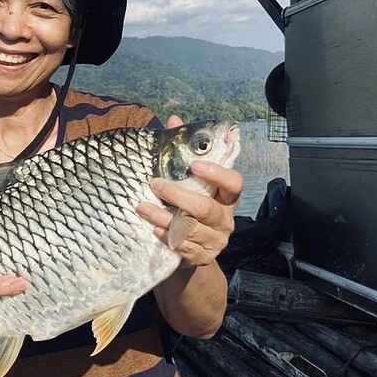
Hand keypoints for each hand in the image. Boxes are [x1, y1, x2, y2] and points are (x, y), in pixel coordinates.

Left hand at [136, 114, 242, 268]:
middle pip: (205, 208)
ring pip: (190, 228)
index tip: (194, 165)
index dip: (217, 174)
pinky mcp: (202, 257)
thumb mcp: (189, 182)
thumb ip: (182, 151)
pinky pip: (184, 248)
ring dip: (163, 217)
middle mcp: (225, 219)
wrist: (191, 253)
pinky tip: (153, 229)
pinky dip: (167, 237)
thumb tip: (174, 119)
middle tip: (155, 184)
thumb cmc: (189, 207)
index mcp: (227, 198)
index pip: (234, 184)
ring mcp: (215, 241)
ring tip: (142, 207)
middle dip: (178, 195)